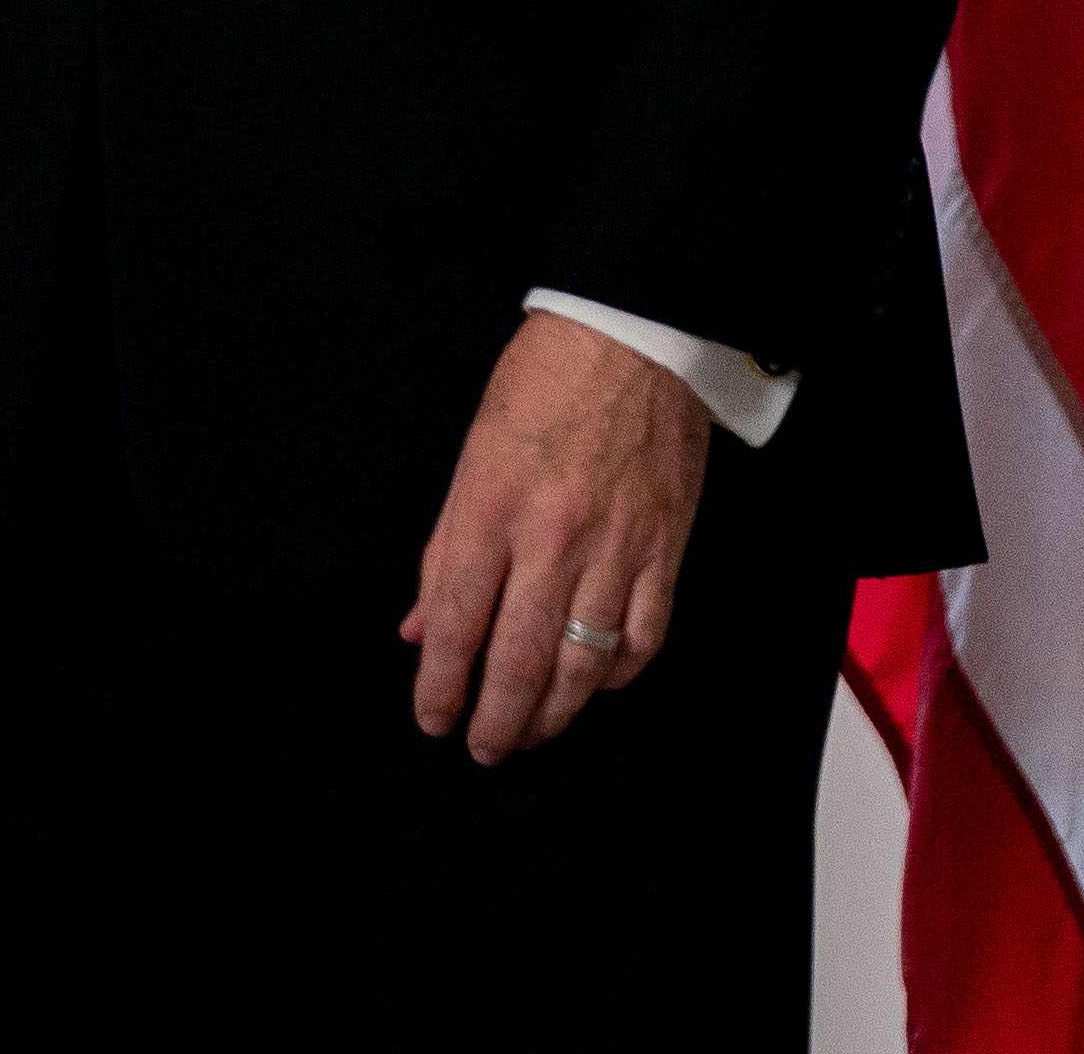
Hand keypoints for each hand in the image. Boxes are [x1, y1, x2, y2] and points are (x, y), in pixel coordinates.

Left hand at [403, 311, 711, 763]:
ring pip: (581, 667)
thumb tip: (418, 627)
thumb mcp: (473, 454)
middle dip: (494, 721)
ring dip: (551, 716)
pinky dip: (615, 677)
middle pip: (517, 660)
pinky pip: (641, 640)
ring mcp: (615, 548)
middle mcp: (552, 537)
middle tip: (482, 747)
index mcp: (492, 507)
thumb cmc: (545, 381)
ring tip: (530, 734)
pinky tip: (592, 686)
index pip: (455, 622)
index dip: (440, 686)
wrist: (633, 336)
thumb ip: (444, 547)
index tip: (432, 717)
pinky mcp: (664, 550)